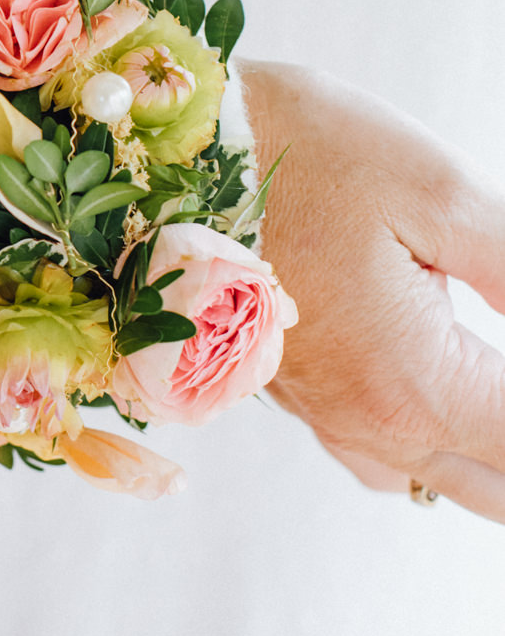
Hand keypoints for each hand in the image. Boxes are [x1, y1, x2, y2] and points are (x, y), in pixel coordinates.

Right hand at [243, 61, 504, 520]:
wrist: (165, 150)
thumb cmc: (302, 152)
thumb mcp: (443, 195)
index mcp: (417, 382)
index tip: (504, 322)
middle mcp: (369, 422)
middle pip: (496, 485)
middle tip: (500, 363)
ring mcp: (325, 415)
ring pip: (439, 479)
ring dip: (488, 455)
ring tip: (496, 403)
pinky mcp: (294, 394)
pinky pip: (383, 456)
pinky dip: (433, 442)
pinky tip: (445, 397)